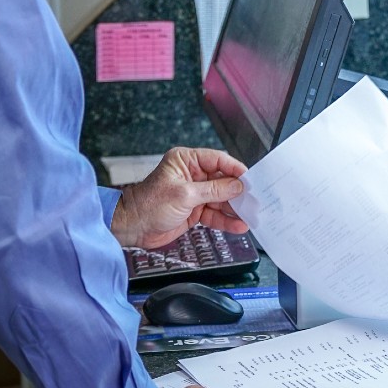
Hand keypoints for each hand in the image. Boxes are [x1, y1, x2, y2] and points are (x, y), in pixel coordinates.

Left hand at [110, 147, 248, 249]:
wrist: (133, 227)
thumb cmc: (148, 204)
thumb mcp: (184, 194)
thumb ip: (213, 190)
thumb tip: (237, 185)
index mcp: (186, 161)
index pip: (218, 160)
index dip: (235, 169)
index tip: (250, 179)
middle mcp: (192, 175)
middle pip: (222, 180)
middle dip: (238, 191)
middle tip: (254, 199)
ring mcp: (194, 193)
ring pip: (221, 199)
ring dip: (234, 208)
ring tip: (250, 215)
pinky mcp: (194, 210)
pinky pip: (215, 214)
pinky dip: (226, 220)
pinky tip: (238, 225)